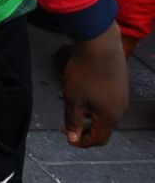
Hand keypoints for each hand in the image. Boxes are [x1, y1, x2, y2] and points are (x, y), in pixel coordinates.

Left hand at [60, 23, 127, 146]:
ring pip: (105, 114)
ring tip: (72, 107)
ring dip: (88, 115)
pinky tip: (82, 94)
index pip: (98, 139)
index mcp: (110, 117)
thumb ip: (73, 119)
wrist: (101, 45)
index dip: (82, 142)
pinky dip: (94, 104)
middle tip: (65, 125)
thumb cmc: (85, 72)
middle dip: (83, 129)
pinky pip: (108, 101)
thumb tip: (73, 138)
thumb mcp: (73, 98)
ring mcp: (122, 96)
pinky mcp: (120, 85)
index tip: (67, 138)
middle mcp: (120, 109)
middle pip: (103, 128)